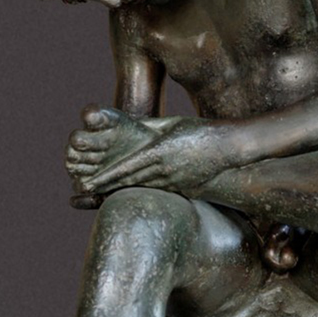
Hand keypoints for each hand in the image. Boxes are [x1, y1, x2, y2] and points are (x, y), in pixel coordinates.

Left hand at [73, 117, 236, 195]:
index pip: (125, 168)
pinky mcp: (184, 188)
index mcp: (159, 151)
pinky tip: (135, 192)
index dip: (105, 177)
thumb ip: (150, 128)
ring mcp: (175, 181)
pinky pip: (160, 190)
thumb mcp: (172, 123)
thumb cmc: (199, 129)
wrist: (228, 146)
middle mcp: (165, 169)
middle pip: (130, 181)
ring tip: (107, 192)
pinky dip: (146, 191)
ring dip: (125, 190)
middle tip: (89, 191)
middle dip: (108, 186)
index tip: (89, 183)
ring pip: (144, 187)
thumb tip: (130, 126)